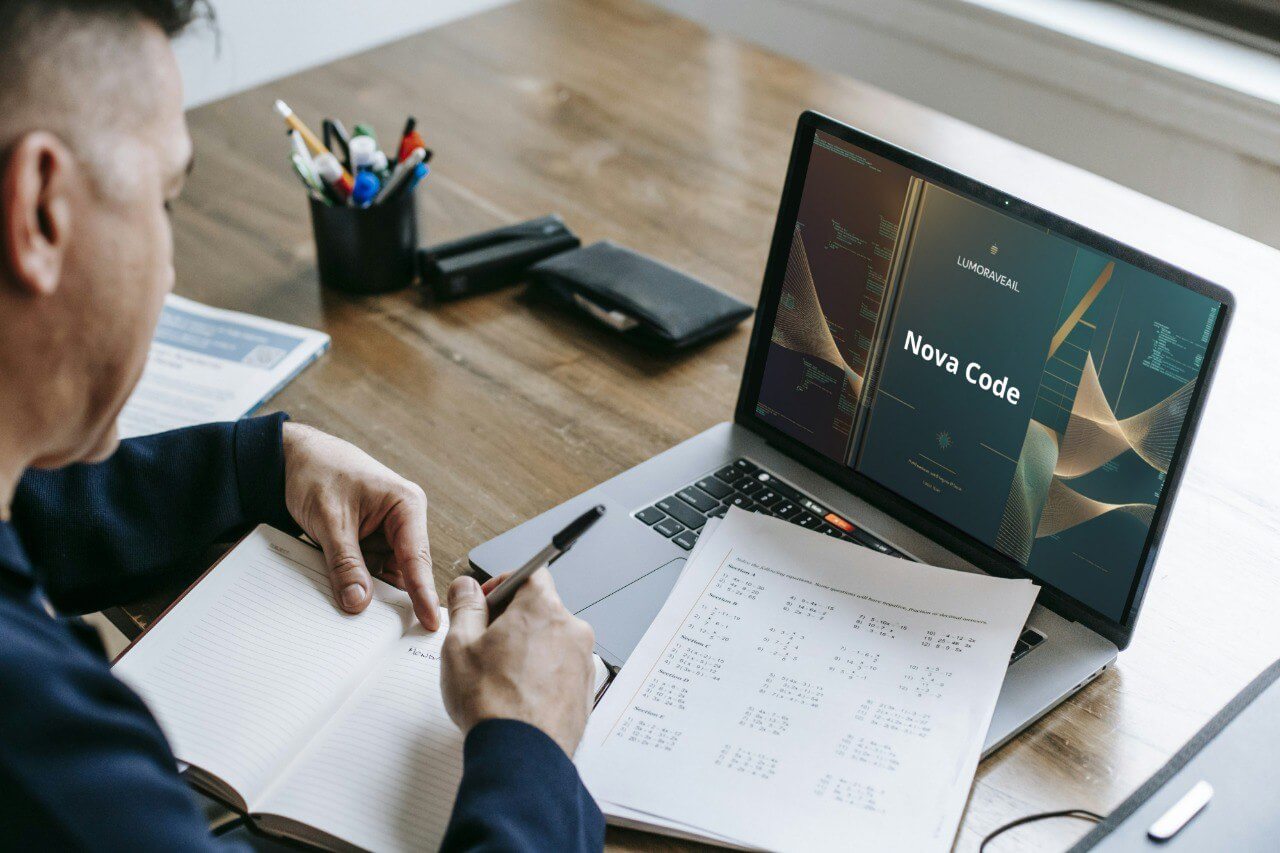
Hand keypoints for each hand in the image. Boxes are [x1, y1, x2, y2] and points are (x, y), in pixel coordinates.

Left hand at [282, 422, 439, 628]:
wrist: (291, 458)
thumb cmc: (318, 471)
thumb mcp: (330, 520)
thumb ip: (346, 563)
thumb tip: (358, 602)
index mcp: (405, 505)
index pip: (417, 557)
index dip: (423, 593)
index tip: (428, 621)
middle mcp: (402, 520)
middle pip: (404, 571)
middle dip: (393, 598)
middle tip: (388, 633)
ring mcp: (386, 533)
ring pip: (384, 575)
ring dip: (371, 592)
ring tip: (360, 619)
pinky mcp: (369, 542)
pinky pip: (367, 571)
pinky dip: (356, 583)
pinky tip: (347, 598)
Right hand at [441, 570, 594, 755]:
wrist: (522, 755)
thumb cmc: (492, 702)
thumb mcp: (460, 645)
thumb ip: (464, 607)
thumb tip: (466, 587)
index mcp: (543, 609)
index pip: (530, 574)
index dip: (503, 583)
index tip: (486, 602)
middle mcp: (572, 629)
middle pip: (541, 609)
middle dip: (512, 620)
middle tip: (484, 645)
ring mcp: (583, 661)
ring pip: (551, 641)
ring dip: (528, 649)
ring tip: (500, 677)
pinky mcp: (586, 690)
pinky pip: (562, 669)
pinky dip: (542, 674)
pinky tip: (519, 696)